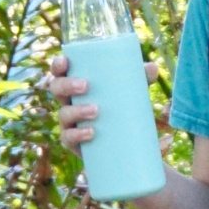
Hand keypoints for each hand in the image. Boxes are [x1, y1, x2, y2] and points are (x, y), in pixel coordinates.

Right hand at [45, 52, 163, 151]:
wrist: (126, 147)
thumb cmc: (123, 110)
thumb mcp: (132, 94)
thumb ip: (141, 79)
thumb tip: (152, 67)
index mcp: (76, 87)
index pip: (60, 73)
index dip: (57, 65)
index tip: (65, 61)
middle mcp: (68, 102)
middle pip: (56, 90)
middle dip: (67, 86)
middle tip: (86, 85)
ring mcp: (69, 123)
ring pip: (64, 114)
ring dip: (77, 111)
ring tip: (96, 110)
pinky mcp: (74, 143)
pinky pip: (69, 138)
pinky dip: (78, 135)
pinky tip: (91, 132)